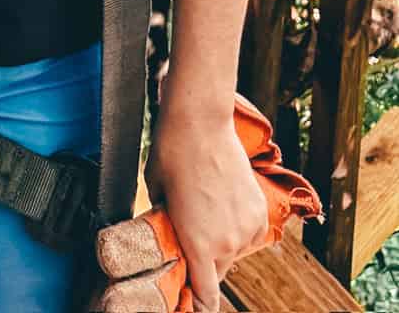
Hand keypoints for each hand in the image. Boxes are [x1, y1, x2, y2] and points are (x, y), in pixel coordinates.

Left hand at [144, 103, 269, 310]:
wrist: (200, 122)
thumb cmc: (170, 155)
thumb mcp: (157, 195)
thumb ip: (167, 223)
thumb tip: (170, 233)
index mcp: (199, 245)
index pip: (205, 296)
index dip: (198, 305)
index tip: (190, 303)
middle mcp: (227, 243)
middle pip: (217, 272)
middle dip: (204, 264)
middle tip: (189, 239)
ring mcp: (246, 227)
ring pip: (234, 251)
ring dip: (221, 243)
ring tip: (204, 212)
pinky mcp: (258, 211)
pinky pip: (247, 233)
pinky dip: (235, 227)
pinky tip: (220, 204)